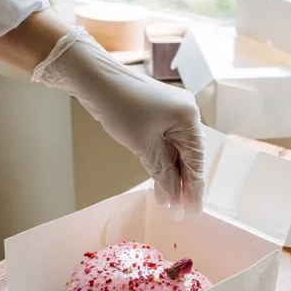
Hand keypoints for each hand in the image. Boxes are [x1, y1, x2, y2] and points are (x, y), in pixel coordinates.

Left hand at [31, 29, 204, 211]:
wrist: (94, 78)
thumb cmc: (119, 107)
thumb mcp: (144, 146)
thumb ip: (162, 174)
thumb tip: (173, 201)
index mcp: (189, 118)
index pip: (196, 162)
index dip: (194, 189)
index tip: (192, 212)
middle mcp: (186, 115)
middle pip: (189, 157)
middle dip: (183, 185)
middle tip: (179, 212)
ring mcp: (173, 114)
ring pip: (177, 153)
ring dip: (172, 176)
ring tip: (169, 203)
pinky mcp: (159, 115)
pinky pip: (167, 144)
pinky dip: (163, 163)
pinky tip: (161, 183)